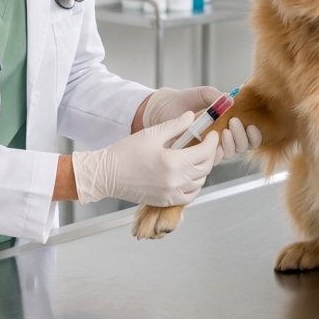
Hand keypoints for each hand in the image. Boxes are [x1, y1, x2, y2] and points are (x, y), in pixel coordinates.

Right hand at [74, 113, 219, 205]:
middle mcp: (174, 182)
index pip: (204, 152)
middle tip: (208, 144)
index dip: (212, 142)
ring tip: (198, 157)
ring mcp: (170, 194)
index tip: (212, 134)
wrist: (105, 175)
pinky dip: (194, 186)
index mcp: (172, 163)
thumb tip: (191, 117)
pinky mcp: (165, 201)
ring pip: (199, 183)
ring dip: (203, 170)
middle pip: (205, 168)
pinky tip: (189, 175)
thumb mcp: (151, 134)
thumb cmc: (124, 153)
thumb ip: (175, 125)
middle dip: (210, 154)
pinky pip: (189, 196)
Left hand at [143, 86, 261, 159]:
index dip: (253, 134)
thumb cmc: (178, 101)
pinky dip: (216, 151)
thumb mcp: (199, 94)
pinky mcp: (194, 156)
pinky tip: (213, 139)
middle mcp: (219, 138)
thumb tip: (231, 99)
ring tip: (223, 130)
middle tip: (233, 123)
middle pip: (242, 147)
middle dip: (242, 137)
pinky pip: (212, 160)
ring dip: (230, 143)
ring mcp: (207, 148)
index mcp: (225, 123)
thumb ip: (214, 95)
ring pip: (228, 154)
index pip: (248, 136)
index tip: (251, 125)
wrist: (157, 110)